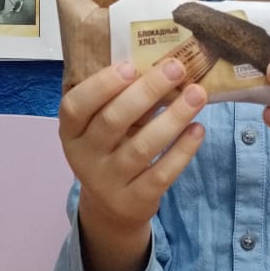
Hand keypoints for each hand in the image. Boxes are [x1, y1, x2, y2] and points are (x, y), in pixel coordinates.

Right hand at [58, 58, 206, 270]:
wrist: (111, 206)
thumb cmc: (111, 148)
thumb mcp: (103, 125)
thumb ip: (122, 99)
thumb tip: (162, 64)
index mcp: (71, 131)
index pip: (75, 106)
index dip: (101, 85)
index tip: (131, 66)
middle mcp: (84, 156)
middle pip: (113, 120)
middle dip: (147, 91)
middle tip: (177, 67)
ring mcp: (108, 181)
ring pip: (142, 147)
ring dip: (173, 117)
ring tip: (198, 94)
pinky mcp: (135, 200)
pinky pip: (161, 173)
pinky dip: (182, 150)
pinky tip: (198, 129)